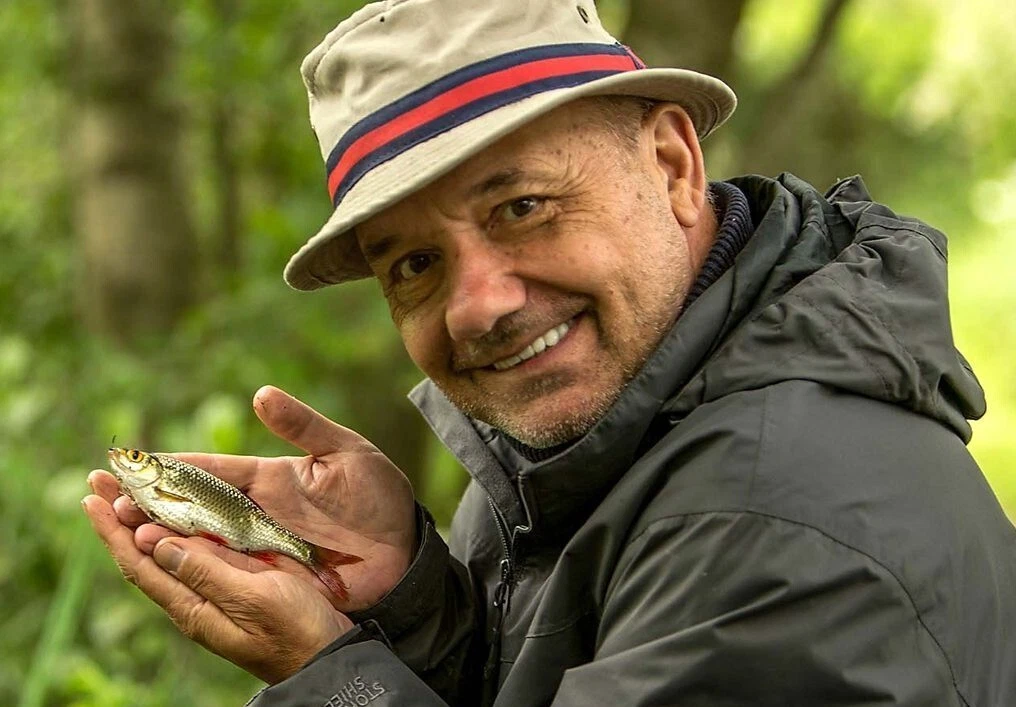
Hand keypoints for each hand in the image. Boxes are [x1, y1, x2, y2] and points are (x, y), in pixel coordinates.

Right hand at [83, 385, 417, 682]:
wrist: (406, 549)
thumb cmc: (379, 496)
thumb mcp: (345, 452)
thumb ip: (303, 426)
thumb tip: (260, 394)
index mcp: (268, 478)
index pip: (208, 468)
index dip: (169, 465)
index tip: (129, 459)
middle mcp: (255, 511)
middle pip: (191, 504)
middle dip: (148, 498)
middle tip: (100, 493)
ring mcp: (260, 544)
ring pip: (199, 537)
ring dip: (159, 529)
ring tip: (117, 524)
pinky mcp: (271, 573)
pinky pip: (224, 568)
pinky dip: (192, 562)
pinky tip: (160, 556)